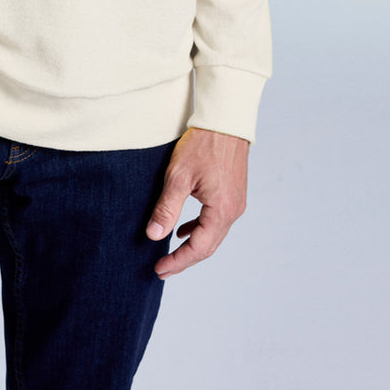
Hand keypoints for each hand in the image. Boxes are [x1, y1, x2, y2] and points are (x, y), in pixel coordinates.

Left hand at [145, 127, 248, 277]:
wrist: (225, 120)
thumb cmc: (203, 143)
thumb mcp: (178, 176)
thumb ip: (167, 208)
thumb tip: (154, 235)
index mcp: (222, 211)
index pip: (199, 248)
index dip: (178, 262)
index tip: (159, 270)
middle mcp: (233, 210)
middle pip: (208, 246)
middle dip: (184, 259)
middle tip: (162, 268)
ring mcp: (235, 202)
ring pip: (213, 233)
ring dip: (192, 245)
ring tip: (171, 253)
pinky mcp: (233, 192)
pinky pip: (216, 220)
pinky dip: (199, 228)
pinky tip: (185, 228)